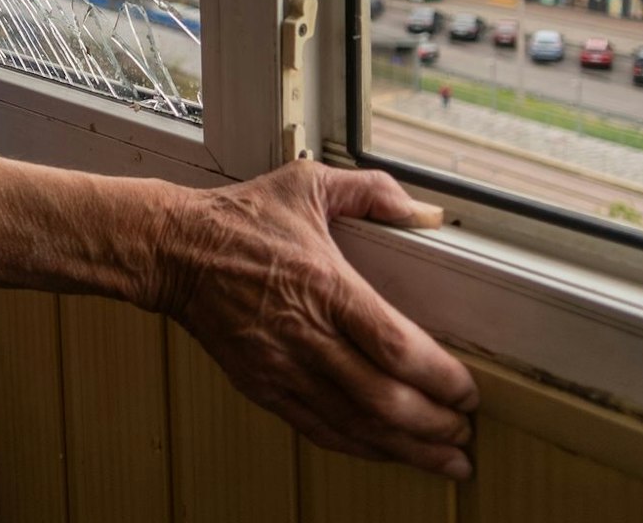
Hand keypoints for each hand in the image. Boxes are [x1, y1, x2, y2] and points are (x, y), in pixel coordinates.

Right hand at [150, 160, 478, 477]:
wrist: (173, 249)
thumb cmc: (239, 218)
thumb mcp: (307, 184)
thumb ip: (371, 192)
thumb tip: (426, 211)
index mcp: (325, 285)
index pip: (396, 347)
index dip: (440, 379)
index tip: (468, 391)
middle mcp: (306, 334)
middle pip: (384, 399)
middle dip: (435, 424)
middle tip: (465, 431)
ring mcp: (282, 366)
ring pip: (356, 424)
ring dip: (408, 448)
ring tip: (445, 458)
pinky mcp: (262, 384)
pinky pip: (319, 428)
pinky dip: (360, 446)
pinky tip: (387, 451)